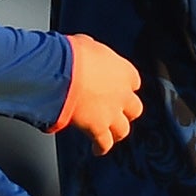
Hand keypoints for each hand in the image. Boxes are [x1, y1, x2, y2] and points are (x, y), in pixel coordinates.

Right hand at [53, 33, 142, 153]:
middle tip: (118, 113)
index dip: (125, 86)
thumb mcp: (86, 44)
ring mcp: (112, 113)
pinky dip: (101, 148)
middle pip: (134, 109)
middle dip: (126, 111)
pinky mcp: (97, 128)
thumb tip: (85, 51)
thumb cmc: (71, 55)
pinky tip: (98, 150)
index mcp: (124, 71)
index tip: (119, 88)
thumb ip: (92, 53)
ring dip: (117, 132)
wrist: (61, 72)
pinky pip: (104, 143)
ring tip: (111, 135)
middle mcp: (123, 94)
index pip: (134, 82)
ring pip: (123, 129)